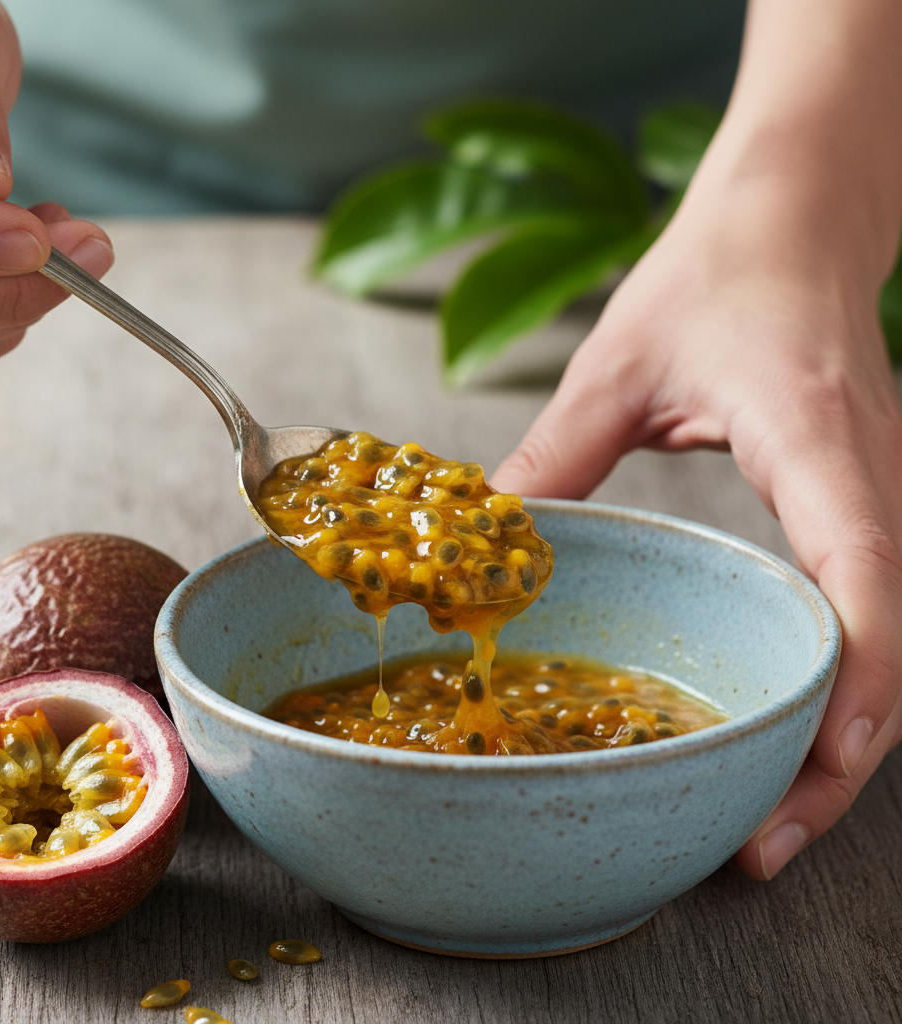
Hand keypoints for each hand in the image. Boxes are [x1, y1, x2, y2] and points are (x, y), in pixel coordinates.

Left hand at [491, 173, 901, 878]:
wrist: (797, 215)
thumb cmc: (717, 272)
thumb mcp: (616, 365)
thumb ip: (555, 457)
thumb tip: (489, 544)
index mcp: (815, 437)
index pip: (867, 573)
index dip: (859, 681)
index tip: (818, 764)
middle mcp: (873, 476)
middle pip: (896, 640)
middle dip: (846, 751)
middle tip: (767, 837)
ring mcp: (884, 493)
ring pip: (896, 638)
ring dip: (850, 729)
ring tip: (780, 810)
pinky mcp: (868, 501)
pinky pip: (872, 607)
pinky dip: (845, 679)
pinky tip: (791, 721)